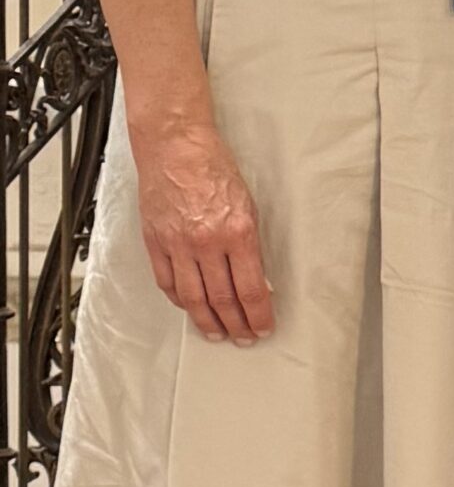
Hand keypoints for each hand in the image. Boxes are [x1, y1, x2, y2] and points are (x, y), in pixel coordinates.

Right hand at [133, 121, 273, 343]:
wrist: (176, 149)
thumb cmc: (215, 170)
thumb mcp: (248, 206)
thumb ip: (251, 245)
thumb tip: (257, 279)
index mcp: (237, 232)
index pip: (251, 288)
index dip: (259, 314)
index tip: (264, 327)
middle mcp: (207, 242)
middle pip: (223, 298)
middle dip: (236, 324)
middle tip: (244, 338)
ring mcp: (178, 244)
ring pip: (193, 297)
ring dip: (207, 321)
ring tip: (218, 334)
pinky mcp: (155, 242)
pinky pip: (167, 282)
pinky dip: (180, 300)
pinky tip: (190, 308)